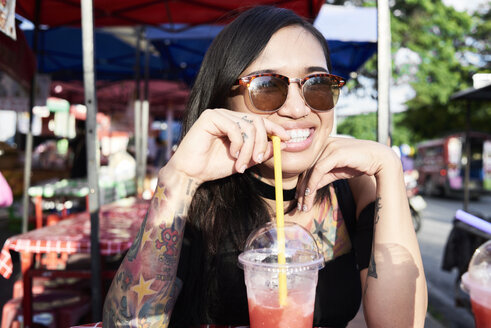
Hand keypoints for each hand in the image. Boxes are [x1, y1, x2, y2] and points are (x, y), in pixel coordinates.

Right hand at [165, 109, 289, 183]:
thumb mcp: (244, 160)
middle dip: (262, 143)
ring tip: (241, 165)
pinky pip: (234, 127)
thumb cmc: (213, 166)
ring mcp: (219, 114)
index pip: (261, 121)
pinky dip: (238, 143)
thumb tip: (281, 143)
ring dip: (249, 149)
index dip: (276, 129)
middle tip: (258, 161)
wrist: (191, 174)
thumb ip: (261, 151)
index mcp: (236, 123)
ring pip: (248, 126)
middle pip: (258, 122)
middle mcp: (228, 115)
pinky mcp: (210, 116)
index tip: (288, 139)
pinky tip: (232, 154)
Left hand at [296, 137, 399, 210]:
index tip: (299, 198)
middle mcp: (324, 143)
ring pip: (311, 171)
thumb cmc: (359, 164)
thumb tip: (307, 189)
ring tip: (304, 206)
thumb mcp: (337, 171)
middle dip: (301, 190)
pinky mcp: (335, 152)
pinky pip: (318, 170)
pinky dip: (312, 184)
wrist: (381, 159)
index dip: (301, 183)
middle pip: (306, 168)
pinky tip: (309, 195)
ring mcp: (329, 146)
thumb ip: (322, 177)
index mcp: (323, 144)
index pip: (307, 165)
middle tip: (299, 206)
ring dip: (305, 191)